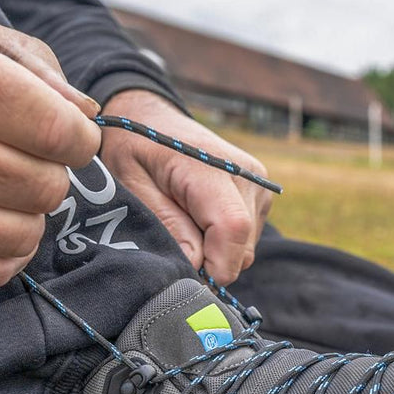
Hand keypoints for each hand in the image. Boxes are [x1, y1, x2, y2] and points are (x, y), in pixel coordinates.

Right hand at [0, 0, 101, 286]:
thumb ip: (24, 62)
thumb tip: (83, 113)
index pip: (54, 129)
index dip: (77, 136)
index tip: (66, 131)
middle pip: (43, 186)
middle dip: (52, 172)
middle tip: (29, 157)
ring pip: (20, 233)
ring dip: (30, 215)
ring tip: (8, 189)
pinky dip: (4, 252)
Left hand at [99, 90, 270, 283]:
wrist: (153, 118)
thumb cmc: (135, 147)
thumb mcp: (132, 183)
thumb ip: (166, 222)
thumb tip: (195, 264)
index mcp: (211, 168)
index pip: (232, 228)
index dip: (215, 266)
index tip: (187, 276)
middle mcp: (247, 176)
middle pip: (240, 248)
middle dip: (210, 263)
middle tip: (175, 245)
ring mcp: (259, 185)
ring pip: (244, 249)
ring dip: (215, 252)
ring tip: (184, 224)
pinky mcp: (261, 195)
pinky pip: (246, 239)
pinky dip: (222, 241)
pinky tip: (198, 219)